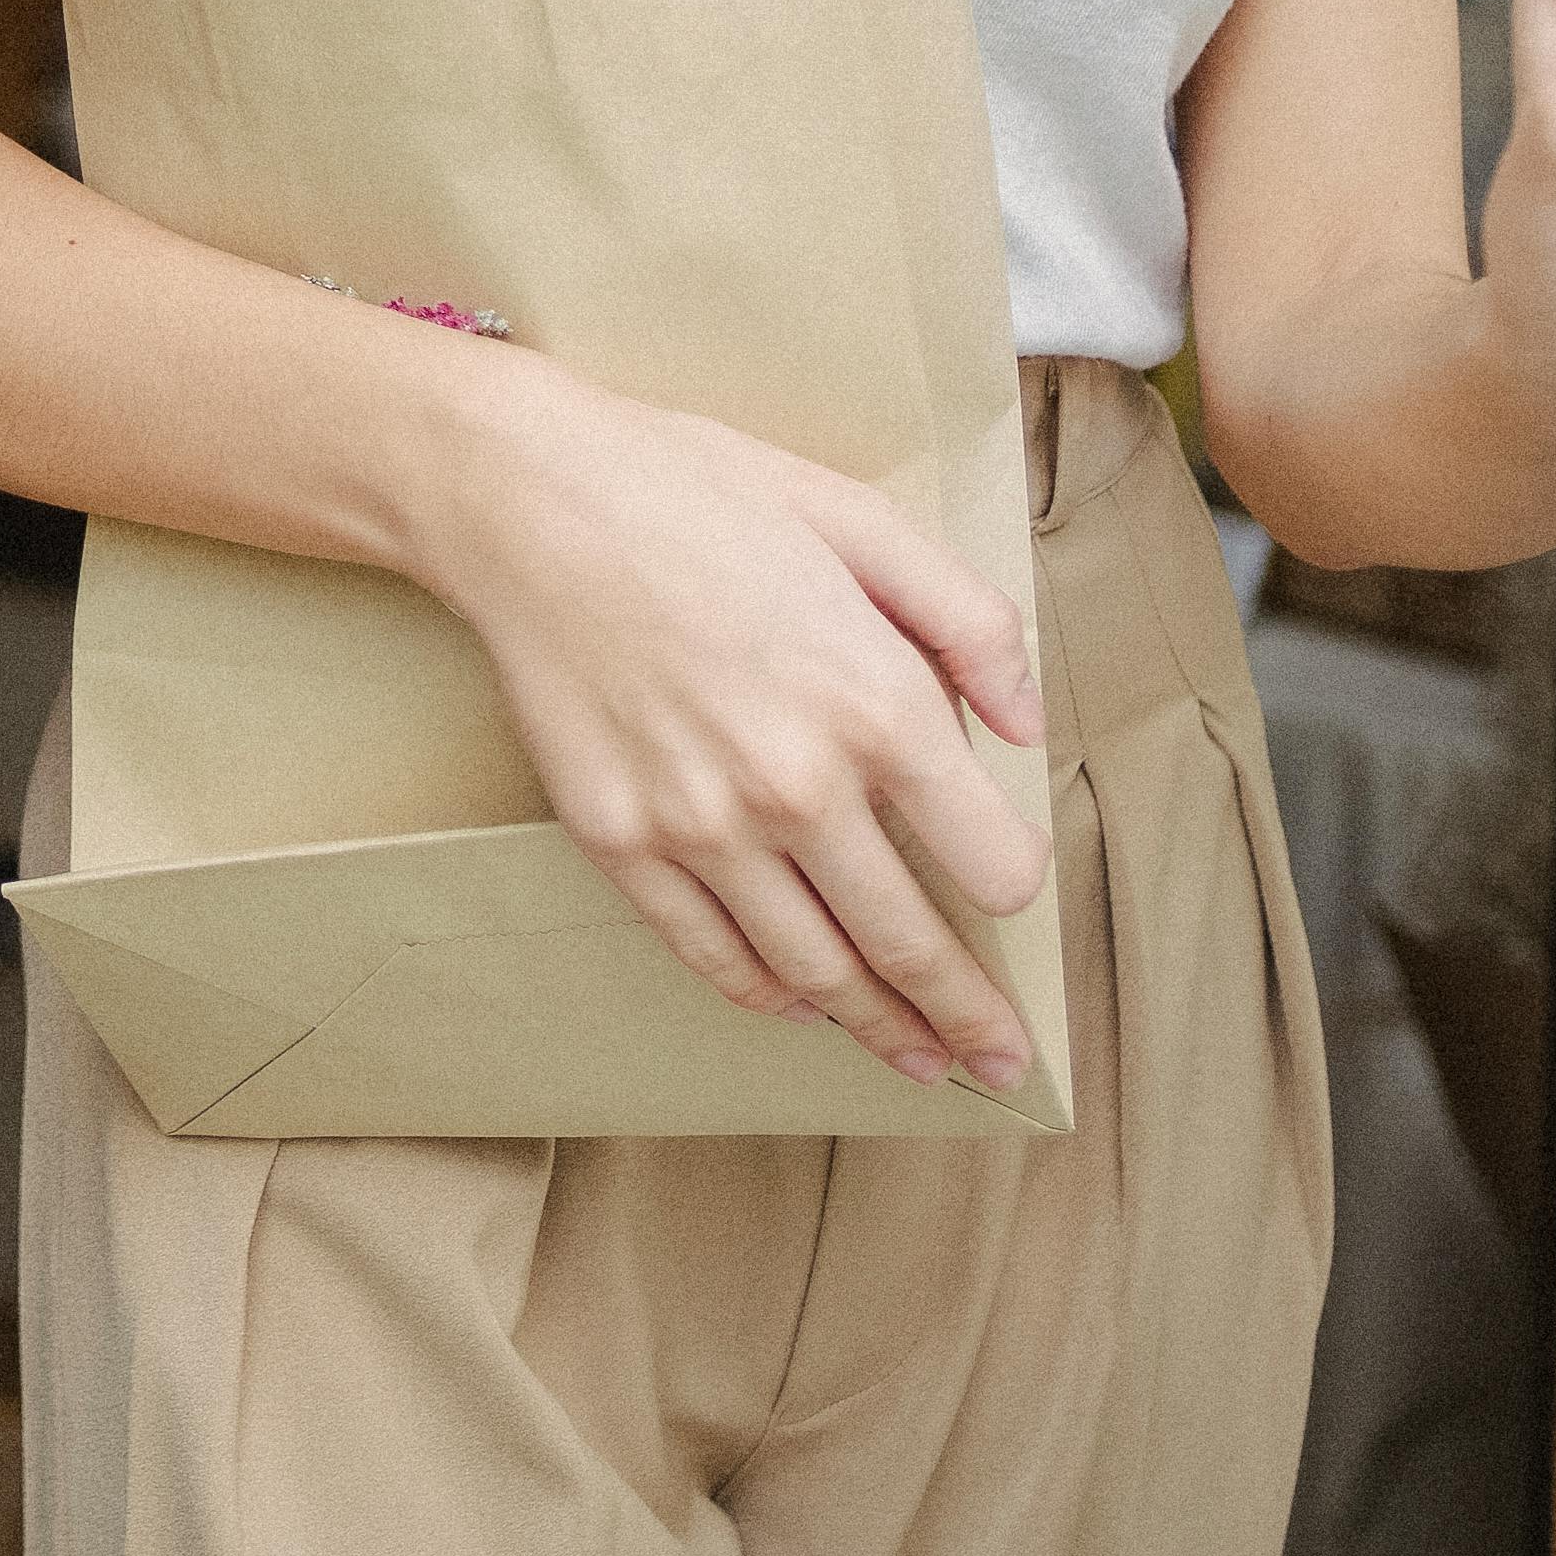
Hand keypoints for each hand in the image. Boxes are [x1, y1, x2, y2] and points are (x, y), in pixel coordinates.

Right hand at [406, 364, 1054, 1089]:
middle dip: (969, 1018)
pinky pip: (710, 953)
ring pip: (814, 971)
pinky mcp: (621, 843)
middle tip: (1002, 1062)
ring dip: (877, 1028)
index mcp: (875, 704)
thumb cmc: (697, 493)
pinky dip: (765, 995)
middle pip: (910, 944)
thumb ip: (968, 621)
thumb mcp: (860, 518)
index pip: (990, 862)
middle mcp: (795, 785)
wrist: (529, 501)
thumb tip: (1026, 725)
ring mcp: (701, 826)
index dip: (1015, 885)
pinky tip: (800, 1005)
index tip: (1010, 889)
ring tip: (917, 1055)